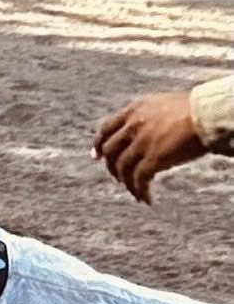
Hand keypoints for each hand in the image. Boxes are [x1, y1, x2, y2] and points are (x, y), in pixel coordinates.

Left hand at [92, 92, 206, 202]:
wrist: (207, 114)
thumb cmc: (194, 109)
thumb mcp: (163, 104)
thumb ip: (148, 116)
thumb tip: (146, 131)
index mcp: (134, 109)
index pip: (107, 128)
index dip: (99, 144)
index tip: (96, 156)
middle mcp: (133, 125)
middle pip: (111, 151)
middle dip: (112, 166)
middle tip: (118, 177)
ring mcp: (142, 142)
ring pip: (123, 168)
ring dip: (127, 183)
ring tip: (136, 191)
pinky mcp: (154, 157)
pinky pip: (140, 179)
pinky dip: (141, 191)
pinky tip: (147, 199)